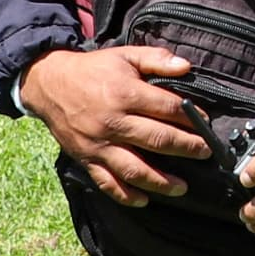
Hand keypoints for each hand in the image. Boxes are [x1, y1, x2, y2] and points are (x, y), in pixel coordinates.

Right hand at [21, 43, 209, 204]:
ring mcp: (99, 145)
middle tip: (205, 153)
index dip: (191, 117)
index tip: (206, 122)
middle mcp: (114, 123)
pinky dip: (125, 195)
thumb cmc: (92, 70)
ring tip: (182, 187)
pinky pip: (107, 183)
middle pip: (157, 140)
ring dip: (160, 181)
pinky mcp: (86, 159)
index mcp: (126, 94)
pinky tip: (144, 200)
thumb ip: (156, 59)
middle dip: (186, 148)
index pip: (167, 109)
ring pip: (134, 169)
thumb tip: (186, 66)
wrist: (49, 84)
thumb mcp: (124, 55)